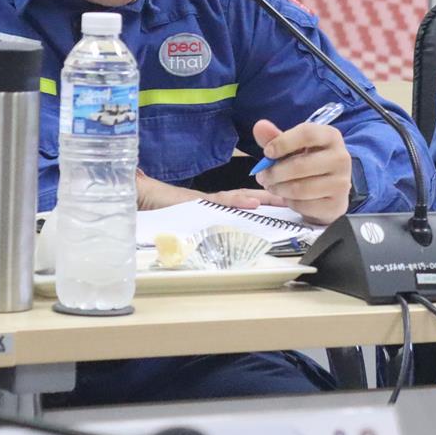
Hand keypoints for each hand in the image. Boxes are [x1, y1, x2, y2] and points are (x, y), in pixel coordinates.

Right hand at [136, 172, 285, 211]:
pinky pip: (221, 200)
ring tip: (281, 198)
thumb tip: (220, 237)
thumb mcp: (188, 220)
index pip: (245, 201)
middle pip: (248, 197)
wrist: (140, 197)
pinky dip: (237, 201)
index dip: (265, 200)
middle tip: (295, 199)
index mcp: (215, 205)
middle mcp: (215, 201)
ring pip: (239, 197)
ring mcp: (208, 200)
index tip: (286, 201)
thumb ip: (203, 225)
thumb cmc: (161, 209)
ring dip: (261, 197)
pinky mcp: (198, 201)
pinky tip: (252, 202)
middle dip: (271, 197)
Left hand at [252, 118, 351, 225]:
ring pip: (300, 188)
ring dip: (278, 188)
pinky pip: (304, 205)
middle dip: (274, 172)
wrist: (331, 190)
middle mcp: (341, 158)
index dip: (283, 143)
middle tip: (262, 176)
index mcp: (331, 136)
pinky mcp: (336, 204)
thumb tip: (260, 126)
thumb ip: (275, 137)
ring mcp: (341, 183)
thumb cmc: (309, 161)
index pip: (307, 134)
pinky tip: (289, 197)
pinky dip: (290, 202)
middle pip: (300, 165)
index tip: (267, 152)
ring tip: (271, 186)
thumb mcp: (293, 147)